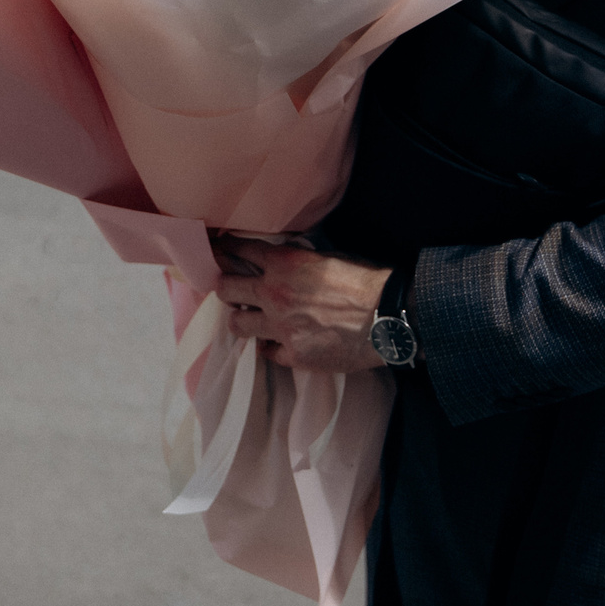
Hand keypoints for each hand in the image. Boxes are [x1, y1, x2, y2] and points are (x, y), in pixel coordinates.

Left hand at [212, 234, 390, 373]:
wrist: (388, 317)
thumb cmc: (365, 282)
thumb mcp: (328, 257)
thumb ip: (297, 260)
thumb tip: (281, 261)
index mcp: (283, 264)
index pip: (239, 251)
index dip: (224, 250)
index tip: (217, 250)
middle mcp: (274, 295)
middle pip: (226, 289)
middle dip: (224, 286)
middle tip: (228, 288)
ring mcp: (280, 328)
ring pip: (237, 324)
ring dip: (241, 319)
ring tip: (248, 319)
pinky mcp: (293, 355)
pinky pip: (267, 352)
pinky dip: (271, 346)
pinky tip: (278, 343)